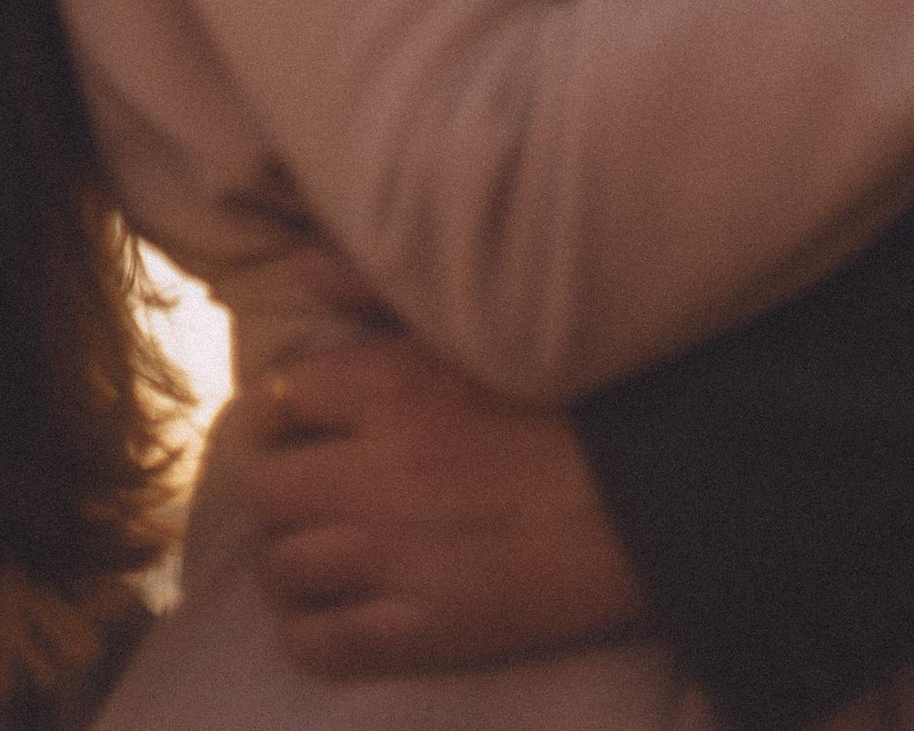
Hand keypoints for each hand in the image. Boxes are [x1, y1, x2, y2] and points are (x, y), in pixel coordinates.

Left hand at [242, 327, 645, 677]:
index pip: (278, 396)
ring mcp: (395, 558)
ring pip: (281, 568)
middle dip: (276, 487)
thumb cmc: (569, 399)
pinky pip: (319, 644)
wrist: (648, 497)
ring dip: (287, 559)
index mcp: (390, 387)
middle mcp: (376, 472)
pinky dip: (308, 630)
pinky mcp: (423, 632)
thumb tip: (299, 270)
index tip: (302, 422)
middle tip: (303, 490)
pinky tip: (329, 611)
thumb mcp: (471, 328)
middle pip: (265, 488)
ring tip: (312, 551)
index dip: (282, 410)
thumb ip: (377, 290)